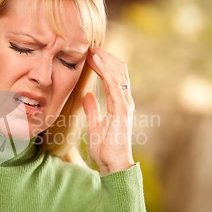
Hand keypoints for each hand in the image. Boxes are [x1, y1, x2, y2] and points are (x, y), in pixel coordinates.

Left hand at [83, 46, 134, 174]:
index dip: (104, 64)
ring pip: (118, 75)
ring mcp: (125, 105)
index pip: (114, 77)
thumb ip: (92, 110)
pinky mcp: (122, 111)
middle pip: (119, 71)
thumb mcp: (95, 126)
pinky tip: (97, 62)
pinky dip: (106, 72)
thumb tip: (87, 96)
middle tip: (90, 46)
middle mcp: (125, 102)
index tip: (90, 54)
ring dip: (104, 60)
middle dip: (105, 57)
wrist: (114, 166)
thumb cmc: (106, 149)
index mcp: (119, 104)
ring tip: (92, 49)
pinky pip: (114, 86)